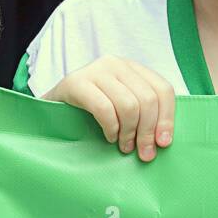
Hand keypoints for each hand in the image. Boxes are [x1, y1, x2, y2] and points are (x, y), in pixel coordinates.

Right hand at [46, 56, 175, 161]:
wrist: (50, 108)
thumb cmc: (91, 112)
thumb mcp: (121, 106)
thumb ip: (142, 114)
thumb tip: (164, 140)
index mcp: (133, 68)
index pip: (162, 89)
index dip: (167, 118)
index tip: (164, 143)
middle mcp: (116, 63)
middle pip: (147, 99)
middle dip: (148, 131)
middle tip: (144, 153)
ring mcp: (95, 70)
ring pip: (128, 105)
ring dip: (129, 132)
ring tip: (124, 146)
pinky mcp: (76, 82)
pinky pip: (104, 109)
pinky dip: (110, 128)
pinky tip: (109, 137)